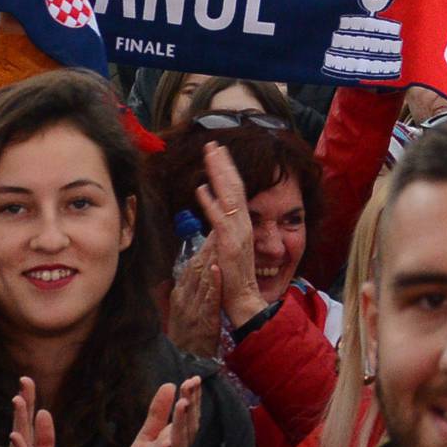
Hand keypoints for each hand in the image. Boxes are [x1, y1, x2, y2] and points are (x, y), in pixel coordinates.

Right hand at [4, 379, 64, 446]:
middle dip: (22, 407)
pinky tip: (17, 440)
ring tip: (19, 401)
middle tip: (24, 380)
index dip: (27, 405)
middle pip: (20, 433)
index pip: (25, 429)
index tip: (28, 380)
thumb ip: (45, 445)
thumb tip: (43, 413)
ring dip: (18, 425)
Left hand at [110, 376, 202, 446]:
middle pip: (187, 429)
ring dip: (182, 425)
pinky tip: (166, 443)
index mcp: (174, 444)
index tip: (193, 378)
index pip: (187, 419)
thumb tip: (169, 385)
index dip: (192, 399)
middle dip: (190, 406)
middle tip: (191, 384)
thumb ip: (157, 415)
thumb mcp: (146, 440)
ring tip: (182, 404)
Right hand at [166, 241, 222, 357]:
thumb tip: (174, 277)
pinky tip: (217, 270)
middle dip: (207, 248)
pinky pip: (209, 299)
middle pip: (195, 268)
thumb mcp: (178, 313)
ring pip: (202, 280)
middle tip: (218, 228)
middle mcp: (183, 299)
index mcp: (178, 295)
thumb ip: (177, 295)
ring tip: (219, 241)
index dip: (201, 249)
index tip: (211, 232)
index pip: (190, 267)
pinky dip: (213, 284)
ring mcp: (192, 310)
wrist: (186, 363)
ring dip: (211, 259)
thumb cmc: (186, 337)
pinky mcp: (203, 320)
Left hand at [196, 138, 265, 326]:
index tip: (218, 152)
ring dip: (219, 174)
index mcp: (242, 224)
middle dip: (223, 164)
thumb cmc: (234, 279)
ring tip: (211, 155)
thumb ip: (222, 229)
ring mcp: (238, 234)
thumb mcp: (227, 247)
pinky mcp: (230, 246)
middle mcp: (243, 225)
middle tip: (213, 144)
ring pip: (229, 197)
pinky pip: (220, 220)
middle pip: (234, 187)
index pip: (236, 191)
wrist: (245, 302)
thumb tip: (213, 209)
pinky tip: (201, 190)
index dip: (226, 171)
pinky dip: (211, 204)